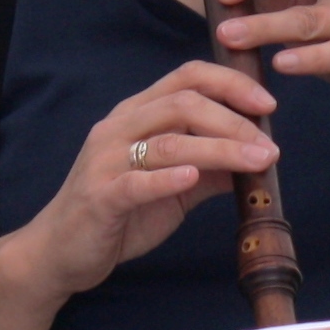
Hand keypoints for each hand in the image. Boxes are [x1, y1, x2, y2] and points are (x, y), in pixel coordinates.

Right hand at [11, 62, 278, 299]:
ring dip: (219, 149)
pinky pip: (136, 182)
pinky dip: (167, 177)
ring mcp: (106, 160)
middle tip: (268, 145)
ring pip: (168, 142)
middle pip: (181, 103)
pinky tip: (194, 177)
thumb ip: (208, 169)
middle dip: (233, 121)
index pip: (185, 78)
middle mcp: (119, 128)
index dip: (229, 83)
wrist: (60, 250)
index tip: (266, 103)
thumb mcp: (171, 187)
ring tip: (256, 160)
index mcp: (136, 116)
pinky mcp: (100, 196)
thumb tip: (258, 158)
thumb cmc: (118, 214)